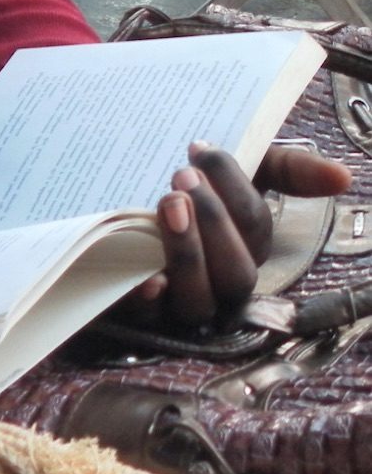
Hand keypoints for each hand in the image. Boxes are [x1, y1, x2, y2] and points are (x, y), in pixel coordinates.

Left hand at [124, 141, 351, 329]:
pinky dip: (149, 302)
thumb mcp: (244, 171)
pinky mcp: (143, 312)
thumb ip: (290, 171)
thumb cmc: (194, 190)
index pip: (255, 230)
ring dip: (188, 254)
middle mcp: (220, 284)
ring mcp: (182, 302)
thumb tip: (342, 177)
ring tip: (169, 206)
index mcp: (246, 250)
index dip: (234, 191)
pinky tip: (148, 280)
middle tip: (183, 179)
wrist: (131, 202)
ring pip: (198, 301)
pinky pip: (148, 320)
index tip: (201, 152)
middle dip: (214, 223)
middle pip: (235, 274)